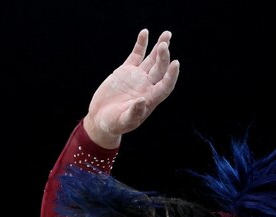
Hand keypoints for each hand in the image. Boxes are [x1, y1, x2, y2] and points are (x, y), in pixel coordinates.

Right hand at [83, 29, 179, 148]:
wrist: (100, 118)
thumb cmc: (113, 124)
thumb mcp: (122, 121)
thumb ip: (133, 113)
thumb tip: (142, 101)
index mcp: (150, 99)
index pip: (165, 85)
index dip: (171, 75)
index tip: (175, 64)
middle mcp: (147, 86)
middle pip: (160, 69)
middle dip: (163, 57)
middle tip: (164, 45)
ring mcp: (138, 77)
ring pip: (152, 59)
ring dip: (159, 47)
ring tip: (167, 34)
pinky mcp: (126, 71)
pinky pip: (136, 55)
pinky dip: (141, 44)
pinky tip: (145, 33)